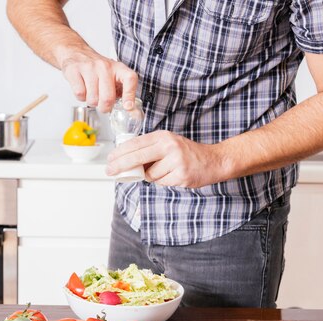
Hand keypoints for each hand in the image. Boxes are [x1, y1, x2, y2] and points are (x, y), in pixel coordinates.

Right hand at [59, 49, 137, 112]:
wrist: (76, 52)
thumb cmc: (97, 69)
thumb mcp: (113, 76)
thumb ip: (122, 92)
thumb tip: (132, 111)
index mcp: (118, 68)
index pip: (130, 79)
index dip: (130, 95)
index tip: (128, 107)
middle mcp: (105, 66)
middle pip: (108, 98)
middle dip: (104, 107)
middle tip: (103, 105)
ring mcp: (89, 67)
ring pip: (93, 99)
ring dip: (91, 102)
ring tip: (91, 93)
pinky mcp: (74, 70)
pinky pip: (80, 94)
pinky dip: (81, 97)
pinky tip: (83, 89)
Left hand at [106, 130, 225, 187]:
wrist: (213, 161)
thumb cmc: (186, 153)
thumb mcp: (168, 144)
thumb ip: (149, 149)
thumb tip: (125, 161)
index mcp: (163, 136)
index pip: (135, 144)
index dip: (119, 153)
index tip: (109, 160)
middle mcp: (169, 146)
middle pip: (137, 157)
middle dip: (120, 166)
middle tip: (110, 172)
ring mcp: (176, 161)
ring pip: (149, 174)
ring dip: (150, 177)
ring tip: (164, 171)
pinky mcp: (181, 175)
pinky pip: (161, 182)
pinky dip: (163, 181)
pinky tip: (173, 175)